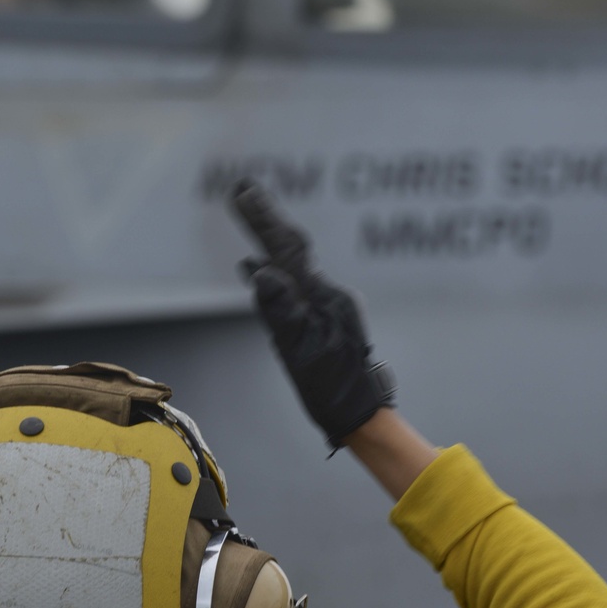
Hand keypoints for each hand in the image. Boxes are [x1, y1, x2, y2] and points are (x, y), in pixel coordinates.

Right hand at [230, 179, 394, 449]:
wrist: (362, 415)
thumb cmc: (333, 390)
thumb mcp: (301, 352)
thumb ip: (280, 311)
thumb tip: (258, 272)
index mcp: (321, 298)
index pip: (285, 250)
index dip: (263, 220)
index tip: (243, 192)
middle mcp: (327, 295)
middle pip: (291, 249)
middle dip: (266, 220)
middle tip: (244, 192)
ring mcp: (328, 307)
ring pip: (293, 265)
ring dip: (270, 241)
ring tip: (252, 216)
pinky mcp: (325, 320)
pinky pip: (295, 285)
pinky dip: (275, 272)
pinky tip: (257, 270)